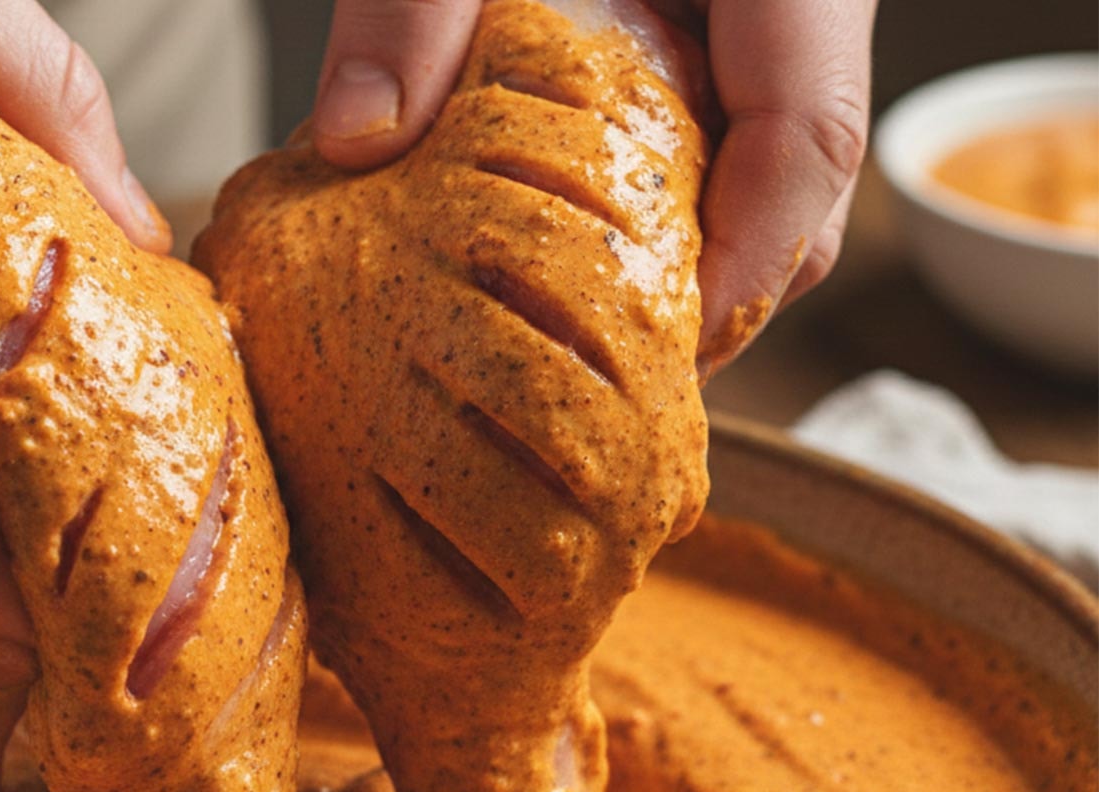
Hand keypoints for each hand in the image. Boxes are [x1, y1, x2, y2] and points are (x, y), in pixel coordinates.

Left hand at [309, 0, 876, 376]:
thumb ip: (415, 3)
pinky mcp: (728, 32)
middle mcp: (799, 1)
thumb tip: (357, 143)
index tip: (671, 351)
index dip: (750, 259)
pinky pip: (731, 141)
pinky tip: (576, 245)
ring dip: (690, 260)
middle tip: (608, 375)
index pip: (812, 130)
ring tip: (582, 332)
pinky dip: (667, 208)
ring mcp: (770, 22)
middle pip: (804, 186)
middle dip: (717, 293)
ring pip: (775, 176)